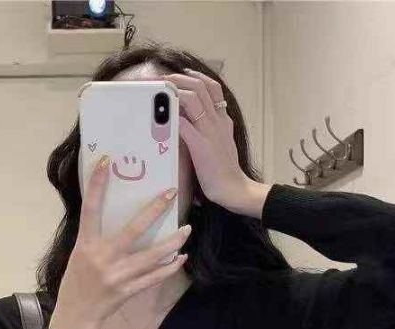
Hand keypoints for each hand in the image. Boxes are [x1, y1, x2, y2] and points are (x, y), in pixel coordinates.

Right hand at [49, 156, 191, 328]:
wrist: (77, 313)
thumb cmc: (77, 280)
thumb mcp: (80, 253)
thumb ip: (96, 236)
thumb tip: (116, 213)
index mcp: (86, 244)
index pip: (91, 208)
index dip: (96, 185)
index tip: (105, 162)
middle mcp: (103, 257)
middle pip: (134, 230)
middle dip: (154, 210)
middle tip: (171, 193)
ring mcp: (118, 275)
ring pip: (152, 255)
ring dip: (173, 242)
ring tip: (187, 230)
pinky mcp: (128, 290)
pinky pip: (155, 277)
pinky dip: (170, 267)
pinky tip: (182, 257)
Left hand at [162, 69, 251, 211]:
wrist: (234, 188)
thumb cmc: (224, 171)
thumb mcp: (220, 144)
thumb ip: (210, 131)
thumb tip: (191, 124)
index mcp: (223, 120)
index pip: (213, 88)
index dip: (197, 76)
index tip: (184, 74)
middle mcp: (218, 121)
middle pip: (201, 86)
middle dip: (180, 78)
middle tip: (164, 79)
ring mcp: (210, 132)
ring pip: (193, 98)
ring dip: (174, 91)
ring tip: (160, 91)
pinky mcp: (201, 145)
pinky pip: (184, 124)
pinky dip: (171, 116)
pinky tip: (160, 116)